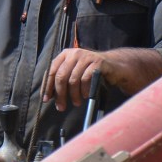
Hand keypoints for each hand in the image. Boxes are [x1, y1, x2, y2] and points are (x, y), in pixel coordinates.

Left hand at [41, 46, 161, 108]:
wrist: (114, 66)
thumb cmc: (92, 72)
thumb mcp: (75, 73)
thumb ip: (63, 80)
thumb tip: (49, 96)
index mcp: (66, 55)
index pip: (52, 71)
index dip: (48, 86)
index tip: (46, 99)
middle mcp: (74, 53)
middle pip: (61, 76)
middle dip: (60, 94)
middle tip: (61, 107)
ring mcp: (86, 57)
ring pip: (73, 79)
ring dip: (73, 95)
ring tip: (76, 103)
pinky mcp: (97, 62)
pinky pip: (86, 79)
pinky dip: (84, 90)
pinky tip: (85, 96)